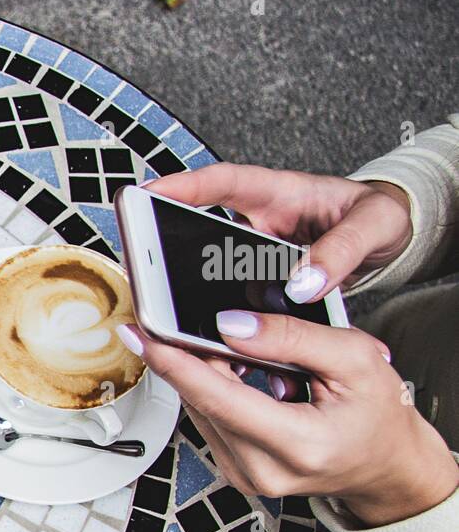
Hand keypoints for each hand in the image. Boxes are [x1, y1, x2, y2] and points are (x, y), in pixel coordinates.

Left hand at [116, 315, 458, 527]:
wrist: (385, 467)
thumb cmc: (378, 417)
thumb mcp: (354, 361)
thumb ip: (291, 338)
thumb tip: (230, 323)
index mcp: (296, 446)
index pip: (217, 397)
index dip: (174, 361)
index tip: (141, 333)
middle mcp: (260, 469)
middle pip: (202, 399)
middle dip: (188, 354)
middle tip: (178, 315)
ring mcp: (243, 474)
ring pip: (200, 407)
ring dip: (204, 371)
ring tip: (233, 346)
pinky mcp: (234, 470)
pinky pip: (209, 419)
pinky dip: (216, 390)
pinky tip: (237, 371)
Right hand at [145, 163, 412, 302]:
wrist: (393, 239)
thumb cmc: (381, 217)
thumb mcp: (374, 226)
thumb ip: (341, 251)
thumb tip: (303, 284)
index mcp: (281, 193)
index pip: (224, 182)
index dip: (183, 186)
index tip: (148, 193)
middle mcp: (259, 222)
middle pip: (199, 230)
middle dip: (164, 246)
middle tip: (139, 264)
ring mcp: (256, 254)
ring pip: (211, 273)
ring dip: (191, 295)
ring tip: (171, 316)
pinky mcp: (261, 283)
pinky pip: (235, 301)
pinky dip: (225, 325)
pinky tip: (222, 349)